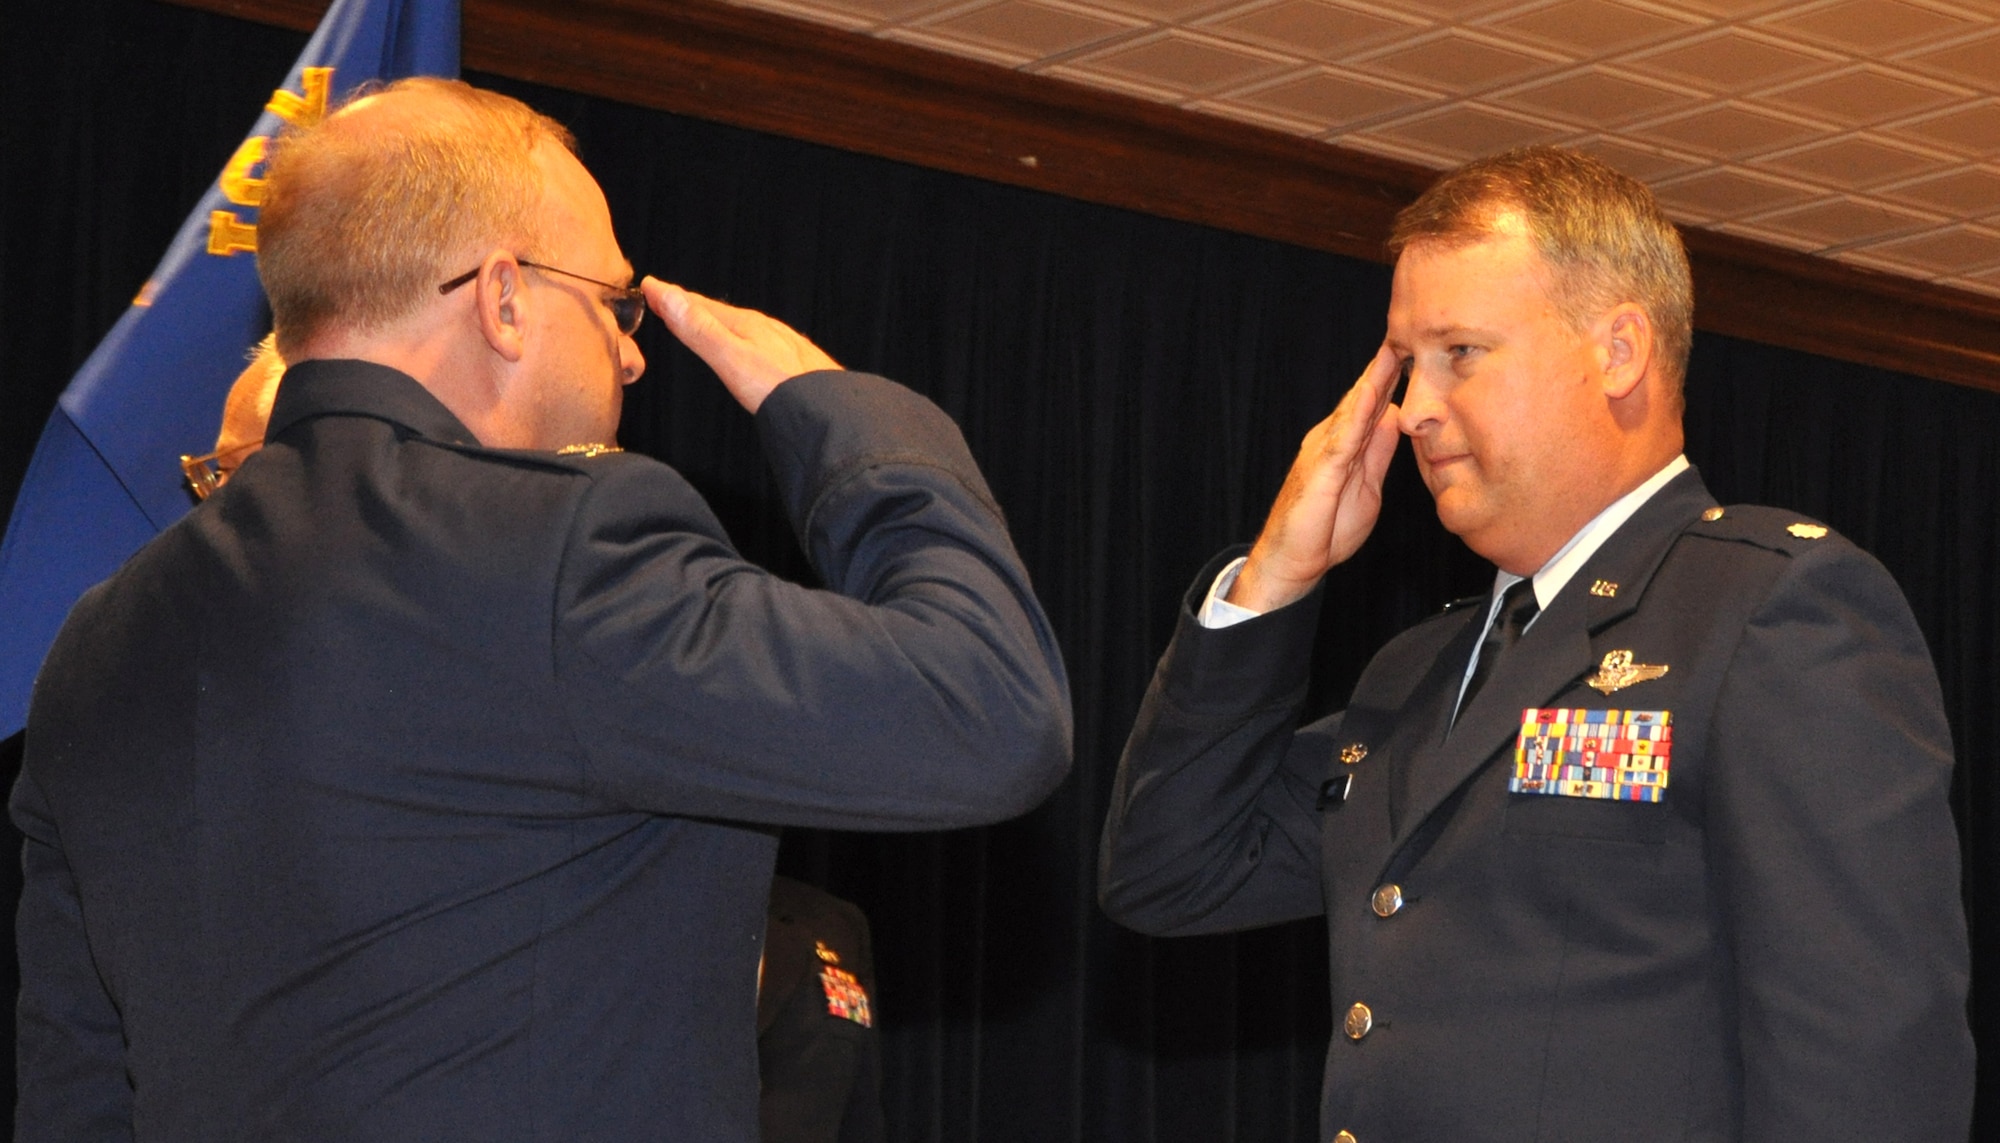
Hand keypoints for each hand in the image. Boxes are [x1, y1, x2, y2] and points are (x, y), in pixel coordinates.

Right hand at [643, 278, 840, 413]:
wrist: (829, 413)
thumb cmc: (781, 390)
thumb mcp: (730, 357)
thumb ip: (698, 329)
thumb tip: (666, 295)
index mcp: (748, 324)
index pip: (701, 305)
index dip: (673, 297)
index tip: (651, 286)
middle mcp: (768, 329)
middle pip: (722, 314)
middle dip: (694, 307)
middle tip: (670, 301)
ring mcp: (784, 345)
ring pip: (743, 327)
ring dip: (718, 322)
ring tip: (703, 321)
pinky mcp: (797, 364)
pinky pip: (761, 342)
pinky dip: (741, 338)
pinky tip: (748, 349)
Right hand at [1228, 343, 1402, 612]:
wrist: (1291, 562)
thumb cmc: (1325, 530)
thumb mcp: (1367, 487)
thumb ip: (1377, 454)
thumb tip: (1394, 421)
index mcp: (1345, 445)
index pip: (1372, 404)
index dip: (1392, 378)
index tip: (1416, 351)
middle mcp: (1331, 440)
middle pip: (1362, 397)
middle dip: (1385, 367)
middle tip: (1408, 332)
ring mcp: (1322, 452)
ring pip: (1352, 409)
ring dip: (1373, 380)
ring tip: (1393, 350)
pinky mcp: (1319, 470)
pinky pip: (1342, 437)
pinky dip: (1356, 413)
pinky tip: (1371, 394)